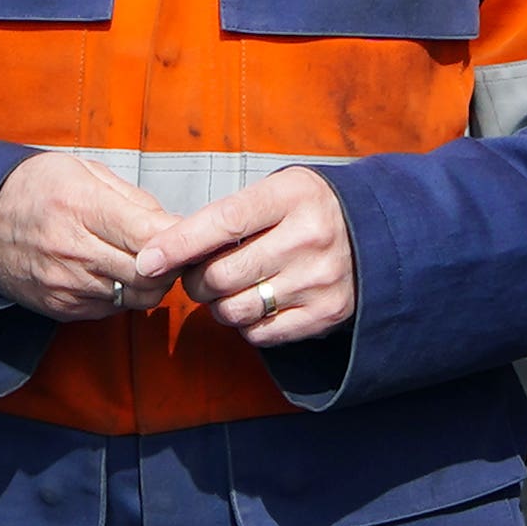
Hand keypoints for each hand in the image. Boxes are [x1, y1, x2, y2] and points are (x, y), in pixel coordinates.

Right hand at [0, 151, 172, 321]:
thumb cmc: (36, 187)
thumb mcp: (84, 171)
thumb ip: (134, 199)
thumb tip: (174, 225)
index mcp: (82, 207)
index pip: (151, 237)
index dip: (180, 240)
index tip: (189, 234)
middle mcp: (73, 251)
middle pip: (150, 276)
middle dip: (172, 266)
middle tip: (174, 251)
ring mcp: (65, 285)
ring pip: (135, 298)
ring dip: (149, 282)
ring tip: (144, 259)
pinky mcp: (60, 308)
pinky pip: (111, 309)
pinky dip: (123, 294)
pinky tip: (115, 272)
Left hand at [133, 165, 358, 347]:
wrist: (378, 233)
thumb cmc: (309, 210)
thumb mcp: (278, 192)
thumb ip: (229, 215)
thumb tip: (164, 252)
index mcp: (294, 196)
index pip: (224, 222)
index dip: (180, 243)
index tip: (148, 260)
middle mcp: (310, 237)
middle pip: (223, 275)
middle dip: (196, 281)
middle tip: (199, 276)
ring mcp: (321, 279)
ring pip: (236, 309)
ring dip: (219, 306)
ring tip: (229, 290)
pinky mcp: (326, 314)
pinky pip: (261, 334)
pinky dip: (247, 325)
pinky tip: (258, 304)